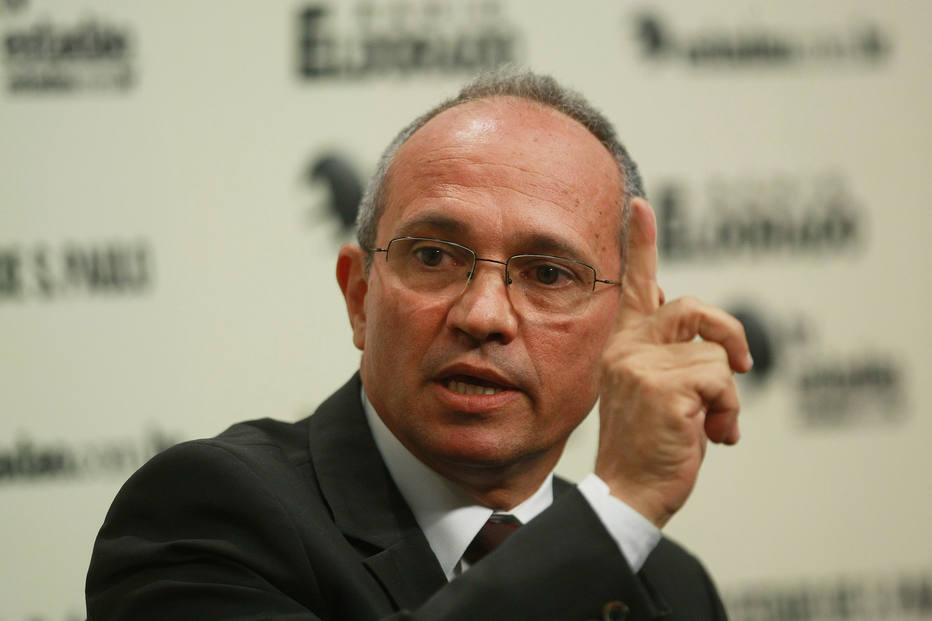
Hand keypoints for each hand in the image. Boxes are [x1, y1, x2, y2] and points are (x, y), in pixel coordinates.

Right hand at [595, 199, 752, 527]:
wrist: (629, 491)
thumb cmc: (648, 445)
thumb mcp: (652, 391)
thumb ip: (666, 355)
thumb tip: (697, 328)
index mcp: (624, 345)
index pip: (634, 285)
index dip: (641, 243)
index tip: (642, 205)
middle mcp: (628, 347)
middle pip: (693, 307)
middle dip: (730, 336)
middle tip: (744, 367)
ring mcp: (641, 364)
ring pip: (716, 353)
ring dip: (728, 395)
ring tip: (712, 425)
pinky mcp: (663, 385)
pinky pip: (723, 379)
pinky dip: (729, 411)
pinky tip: (712, 436)